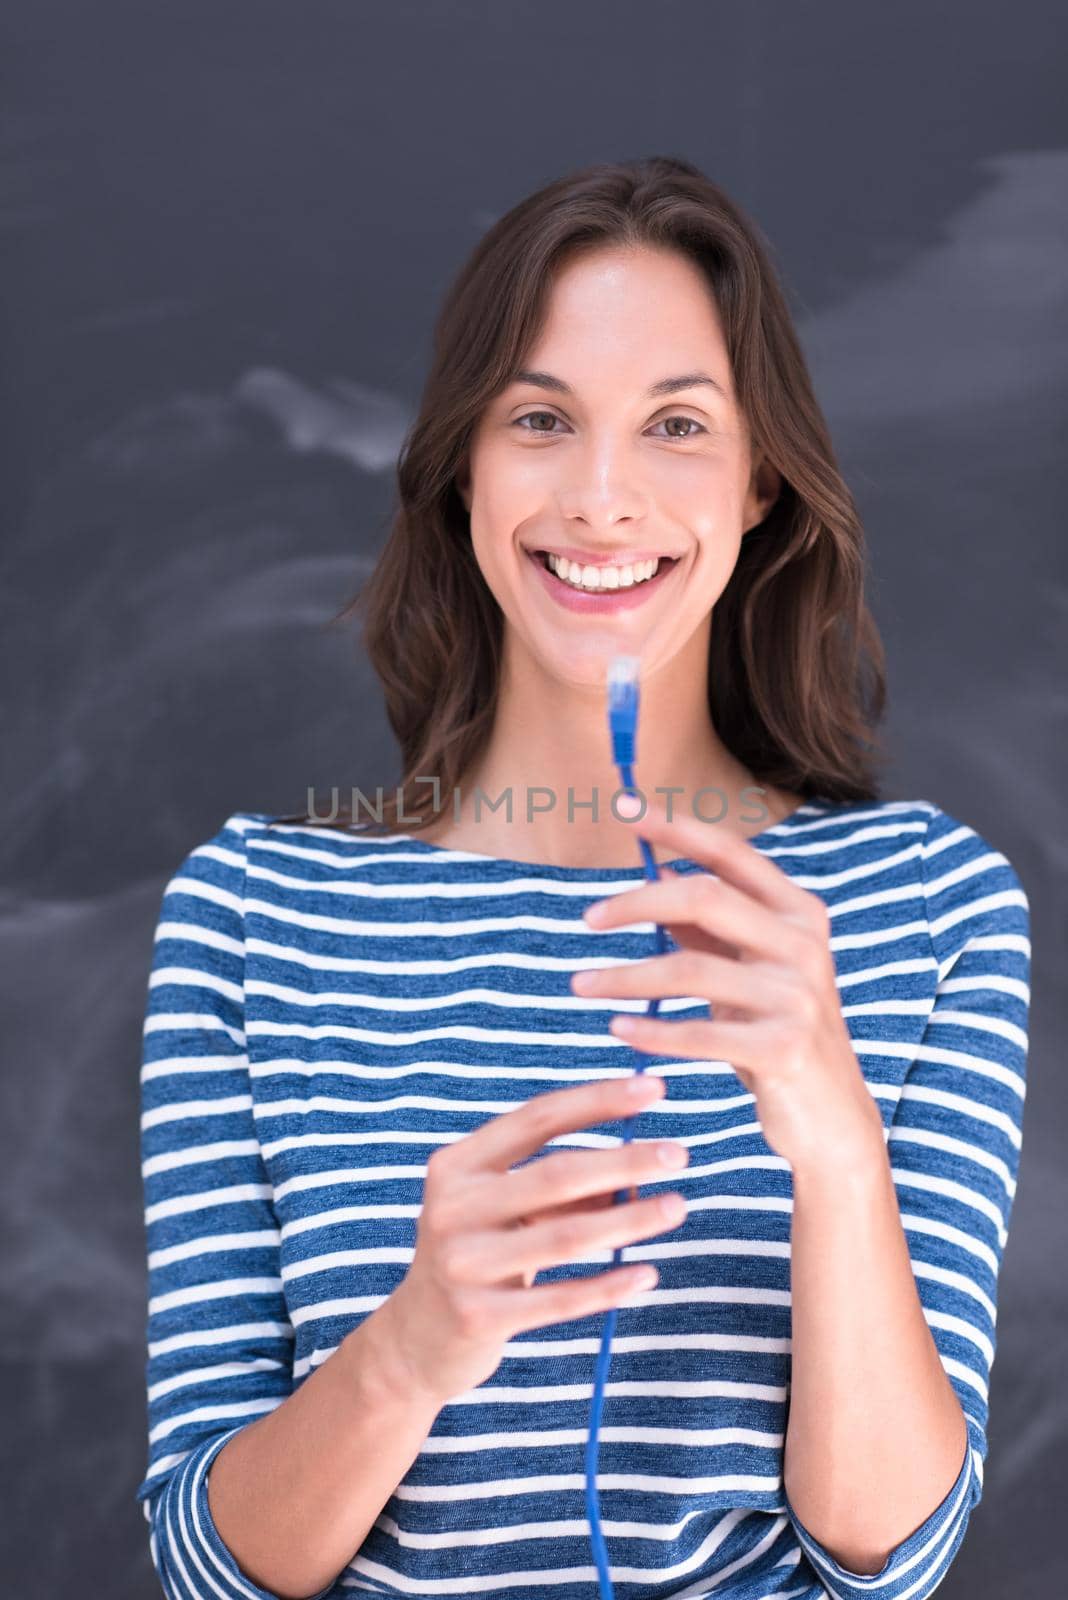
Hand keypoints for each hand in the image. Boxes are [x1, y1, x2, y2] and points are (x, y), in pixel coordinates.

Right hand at [370, 1073, 689, 1406]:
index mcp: (457, 1164)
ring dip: (630, 1220)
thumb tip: (638, 1167)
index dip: (598, 1101)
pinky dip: (609, 1286)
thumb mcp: (502, 1208)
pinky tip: (647, 1274)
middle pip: (557, 1173)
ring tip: (677, 1207)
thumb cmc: (477, 1253)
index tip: (653, 1089)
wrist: (417, 1338)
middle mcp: (452, 1206)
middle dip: (626, 1160)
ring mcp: (462, 1263)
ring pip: (566, 1235)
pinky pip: (560, 1299)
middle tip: (679, 1154)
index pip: (537, 1119)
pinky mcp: (478, 1316)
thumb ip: (560, 1185)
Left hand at [574, 798, 885, 1173]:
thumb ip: (712, 925)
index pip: (730, 853)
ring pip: (689, 968)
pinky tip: (619, 1029)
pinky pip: (699, 1032)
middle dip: (636, 902)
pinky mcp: (783, 1047)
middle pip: (704, 897)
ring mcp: (797, 995)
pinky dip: (652, 1030)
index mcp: (799, 912)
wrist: (832, 1116)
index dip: (675, 826)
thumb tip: (655, 873)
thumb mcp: (753, 969)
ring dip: (624, 976)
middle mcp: (804, 944)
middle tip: (587, 917)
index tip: (623, 806)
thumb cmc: (780, 1032)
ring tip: (580, 985)